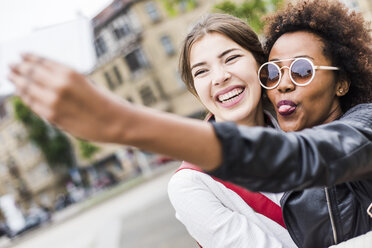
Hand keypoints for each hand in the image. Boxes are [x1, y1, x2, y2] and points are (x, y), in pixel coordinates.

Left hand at [8, 53, 123, 141]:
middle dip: (18, 69)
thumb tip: (42, 78)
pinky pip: (32, 104)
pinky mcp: (52, 116)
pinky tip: (22, 93)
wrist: (114, 122)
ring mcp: (53, 102)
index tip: (22, 55)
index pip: (41, 62)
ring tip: (11, 77)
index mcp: (69, 73)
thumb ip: (63, 80)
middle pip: (30, 74)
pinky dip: (25, 97)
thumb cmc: (103, 101)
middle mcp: (58, 85)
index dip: (29, 58)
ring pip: (27, 89)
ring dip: (17, 82)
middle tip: (10, 65)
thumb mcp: (84, 83)